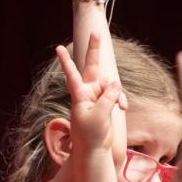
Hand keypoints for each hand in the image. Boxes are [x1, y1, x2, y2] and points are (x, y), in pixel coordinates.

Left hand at [56, 31, 120, 153]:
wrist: (95, 150)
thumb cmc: (91, 135)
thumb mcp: (99, 115)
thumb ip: (108, 97)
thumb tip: (116, 82)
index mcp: (80, 95)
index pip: (72, 74)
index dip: (66, 61)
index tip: (58, 48)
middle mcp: (87, 92)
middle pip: (92, 66)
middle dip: (94, 49)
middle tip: (96, 32)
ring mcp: (97, 96)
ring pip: (111, 84)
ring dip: (117, 94)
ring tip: (119, 107)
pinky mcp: (106, 102)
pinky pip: (117, 94)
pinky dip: (121, 99)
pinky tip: (123, 108)